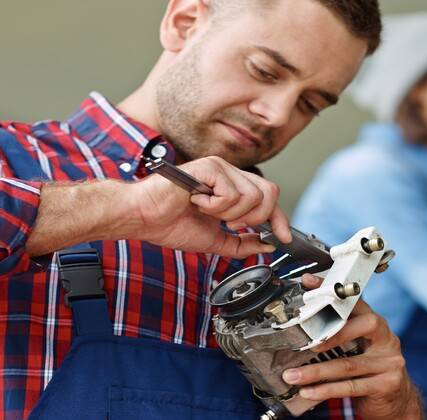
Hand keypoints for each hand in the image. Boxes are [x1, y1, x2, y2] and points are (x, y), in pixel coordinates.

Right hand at [127, 156, 291, 257]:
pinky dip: (215, 207)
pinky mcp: (210, 166)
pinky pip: (232, 193)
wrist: (144, 218)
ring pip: (253, 196)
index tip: (283, 239)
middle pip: (270, 193)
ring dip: (229, 214)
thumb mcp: (215, 240)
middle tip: (228, 224)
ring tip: (205, 211)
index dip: (280, 220)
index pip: (269, 200)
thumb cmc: (171, 223)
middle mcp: (230, 174)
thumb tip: (267, 246)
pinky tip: (197, 203)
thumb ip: (242, 243)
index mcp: (233, 188)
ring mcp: (221, 168)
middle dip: (253, 218)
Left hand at [282, 274, 422, 419]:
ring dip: (316, 371)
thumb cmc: (369, 371)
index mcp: (376, 325)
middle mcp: (386, 339)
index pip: (355, 303)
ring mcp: (389, 362)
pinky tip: (308, 392)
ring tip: (292, 376)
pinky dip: (325, 390)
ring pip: (348, 364)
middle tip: (306, 343)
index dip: (332, 292)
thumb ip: (339, 336)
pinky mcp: (386, 385)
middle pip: (361, 327)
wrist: (396, 403)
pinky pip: (351, 386)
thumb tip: (300, 330)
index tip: (309, 283)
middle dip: (330, 334)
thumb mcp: (358, 349)